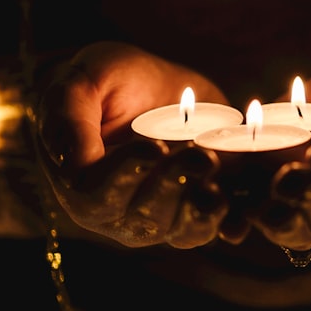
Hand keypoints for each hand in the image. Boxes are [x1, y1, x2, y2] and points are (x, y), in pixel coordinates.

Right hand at [36, 41, 229, 247]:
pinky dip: (228, 221)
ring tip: (219, 170)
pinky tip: (241, 211)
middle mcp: (116, 212)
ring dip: (203, 207)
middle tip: (200, 154)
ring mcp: (157, 217)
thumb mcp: (81, 84)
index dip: (127, 175)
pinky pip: (211, 226)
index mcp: (79, 184)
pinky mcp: (193, 211)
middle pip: (144, 218)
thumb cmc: (102, 81)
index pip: (98, 196)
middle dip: (175, 185)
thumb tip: (72, 162)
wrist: (146, 83)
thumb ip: (69, 119)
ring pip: (181, 229)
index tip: (155, 147)